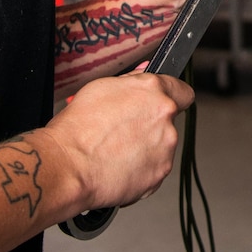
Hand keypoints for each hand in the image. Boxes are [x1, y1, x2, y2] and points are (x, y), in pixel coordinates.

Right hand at [44, 71, 195, 208]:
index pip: (182, 91)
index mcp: (155, 93)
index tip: (160, 103)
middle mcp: (166, 120)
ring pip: (161, 146)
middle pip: (168, 121)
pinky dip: (140, 169)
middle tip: (123, 130)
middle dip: (150, 124)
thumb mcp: (102, 87)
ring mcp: (165, 150)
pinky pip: (153, 169)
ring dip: (145, 147)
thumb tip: (143, 76)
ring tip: (115, 150)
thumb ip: (131, 81)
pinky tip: (117, 166)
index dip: (171, 96)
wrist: (68, 166)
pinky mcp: (158, 175)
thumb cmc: (78, 129)